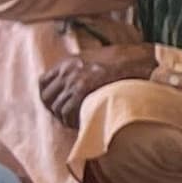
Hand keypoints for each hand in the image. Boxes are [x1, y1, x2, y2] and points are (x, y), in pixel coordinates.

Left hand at [38, 42, 154, 124]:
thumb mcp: (96, 60)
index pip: (43, 82)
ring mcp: (73, 80)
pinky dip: (72, 120)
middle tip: (66, 117)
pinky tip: (81, 123)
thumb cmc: (124, 62)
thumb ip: (81, 70)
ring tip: (77, 122)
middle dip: (55, 109)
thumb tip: (77, 86)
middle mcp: (67, 70)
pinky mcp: (82, 90)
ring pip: (57, 106)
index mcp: (68, 62)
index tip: (55, 105)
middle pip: (47, 96)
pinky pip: (67, 111)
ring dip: (65, 117)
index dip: (48, 97)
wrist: (139, 59)